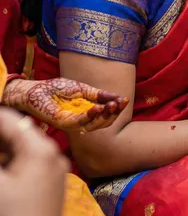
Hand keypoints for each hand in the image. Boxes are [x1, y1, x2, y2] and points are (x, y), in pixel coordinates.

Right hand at [0, 108, 66, 215]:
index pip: (10, 121)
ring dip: (3, 149)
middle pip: (18, 133)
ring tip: (0, 160)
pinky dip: (10, 162)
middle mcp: (53, 154)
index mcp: (41, 149)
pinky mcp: (52, 183)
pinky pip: (29, 162)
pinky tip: (1, 168)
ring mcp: (55, 169)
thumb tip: (1, 144)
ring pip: (22, 148)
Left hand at [3, 77, 126, 131]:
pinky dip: (90, 116)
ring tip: (111, 105)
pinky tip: (97, 108)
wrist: (35, 90)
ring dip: (105, 116)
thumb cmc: (56, 88)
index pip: (106, 115)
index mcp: (87, 112)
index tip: (125, 100)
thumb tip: (117, 97)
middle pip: (103, 124)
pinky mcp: (63, 123)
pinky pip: (80, 123)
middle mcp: (81, 121)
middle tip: (120, 103)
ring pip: (94, 126)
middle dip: (114, 114)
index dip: (117, 109)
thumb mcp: (83, 89)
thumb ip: (98, 94)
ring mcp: (72, 124)